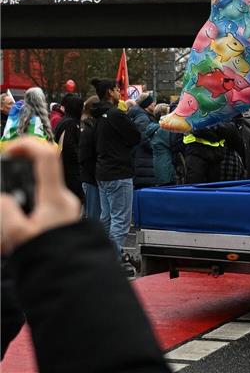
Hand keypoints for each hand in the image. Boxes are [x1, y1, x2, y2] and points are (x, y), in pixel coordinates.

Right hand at [1, 138, 80, 253]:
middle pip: (37, 176)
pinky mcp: (61, 219)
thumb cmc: (50, 257)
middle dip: (14, 183)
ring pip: (36, 194)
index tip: (10, 149)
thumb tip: (3, 197)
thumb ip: (5, 210)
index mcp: (56, 197)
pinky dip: (23, 214)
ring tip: (7, 229)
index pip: (47, 156)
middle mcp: (64, 199)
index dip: (27, 145)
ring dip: (17, 203)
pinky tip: (12, 235)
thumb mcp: (18, 234)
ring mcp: (64, 209)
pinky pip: (39, 207)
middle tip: (2, 198)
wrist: (70, 276)